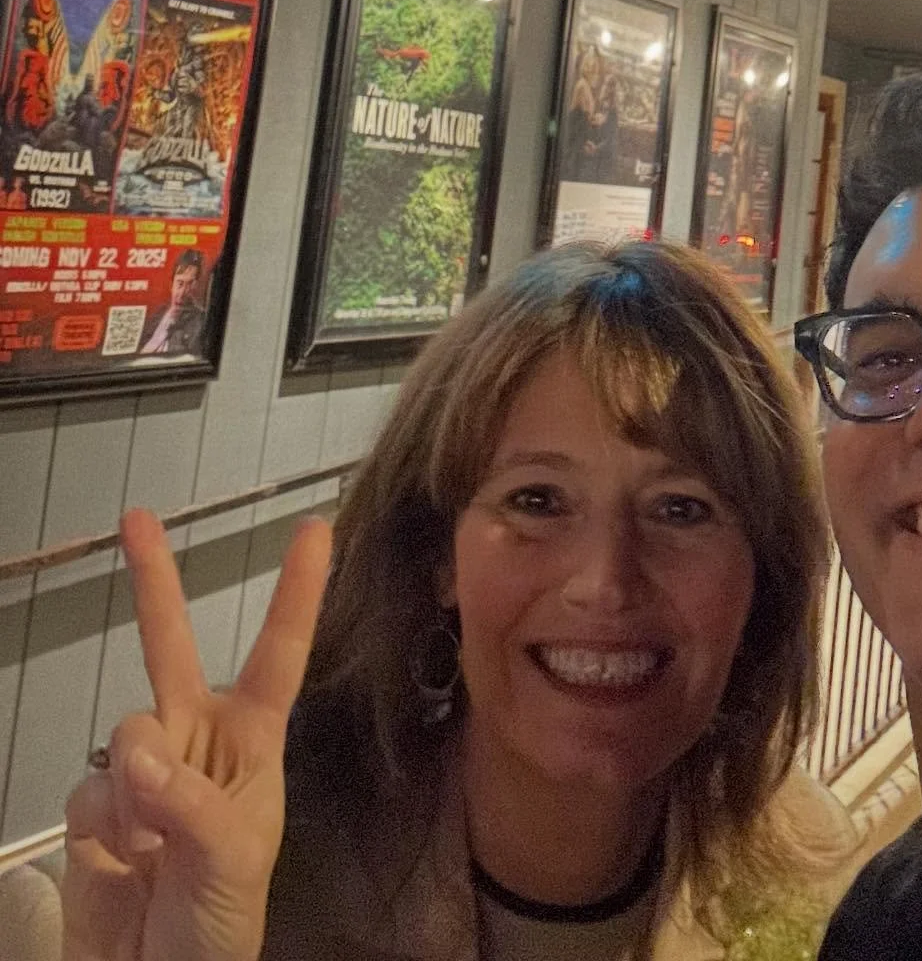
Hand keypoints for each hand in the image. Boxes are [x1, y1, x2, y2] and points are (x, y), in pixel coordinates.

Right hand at [61, 508, 331, 960]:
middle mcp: (197, 738)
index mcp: (253, 740)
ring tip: (156, 847)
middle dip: (153, 581)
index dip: (295, 592)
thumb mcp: (231, 856)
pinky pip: (91, 788)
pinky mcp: (98, 805)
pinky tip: (123, 860)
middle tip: (137, 518)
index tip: (312, 530)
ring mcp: (144, 768)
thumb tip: (136, 755)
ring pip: (127, 727)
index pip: (279, 653)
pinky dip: (104, 826)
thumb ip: (185, 798)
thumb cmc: (222, 923)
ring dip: (138, 789)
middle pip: (171, 646)